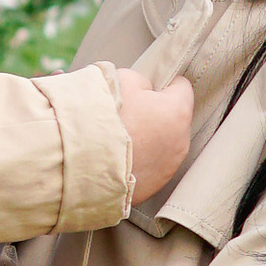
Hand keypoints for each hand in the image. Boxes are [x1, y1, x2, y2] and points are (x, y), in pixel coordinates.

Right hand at [112, 65, 195, 199]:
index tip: (147, 88)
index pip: (182, 87)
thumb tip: (144, 90)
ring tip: (120, 137)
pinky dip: (139, 160)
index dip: (163, 84)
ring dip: (148, 139)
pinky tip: (119, 156)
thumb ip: (141, 81)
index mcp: (177, 111)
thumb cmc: (105, 117)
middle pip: (174, 118)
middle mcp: (180, 141)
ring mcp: (168, 166)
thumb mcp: (123, 80)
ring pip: (163, 144)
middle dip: (156, 114)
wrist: (82, 161)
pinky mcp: (154, 185)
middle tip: (129, 113)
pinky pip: (151, 166)